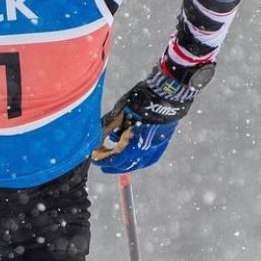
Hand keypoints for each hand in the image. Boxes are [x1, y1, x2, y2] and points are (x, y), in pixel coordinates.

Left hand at [92, 62, 210, 174]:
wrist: (168, 95)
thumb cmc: (141, 100)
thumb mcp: (120, 112)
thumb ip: (107, 126)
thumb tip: (94, 137)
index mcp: (133, 144)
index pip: (114, 159)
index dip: (102, 159)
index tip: (93, 157)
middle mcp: (145, 152)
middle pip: (124, 165)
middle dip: (110, 162)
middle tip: (100, 158)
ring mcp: (154, 150)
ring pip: (136, 164)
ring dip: (122, 161)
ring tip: (113, 154)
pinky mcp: (161, 146)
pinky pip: (147, 159)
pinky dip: (136, 159)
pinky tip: (130, 155)